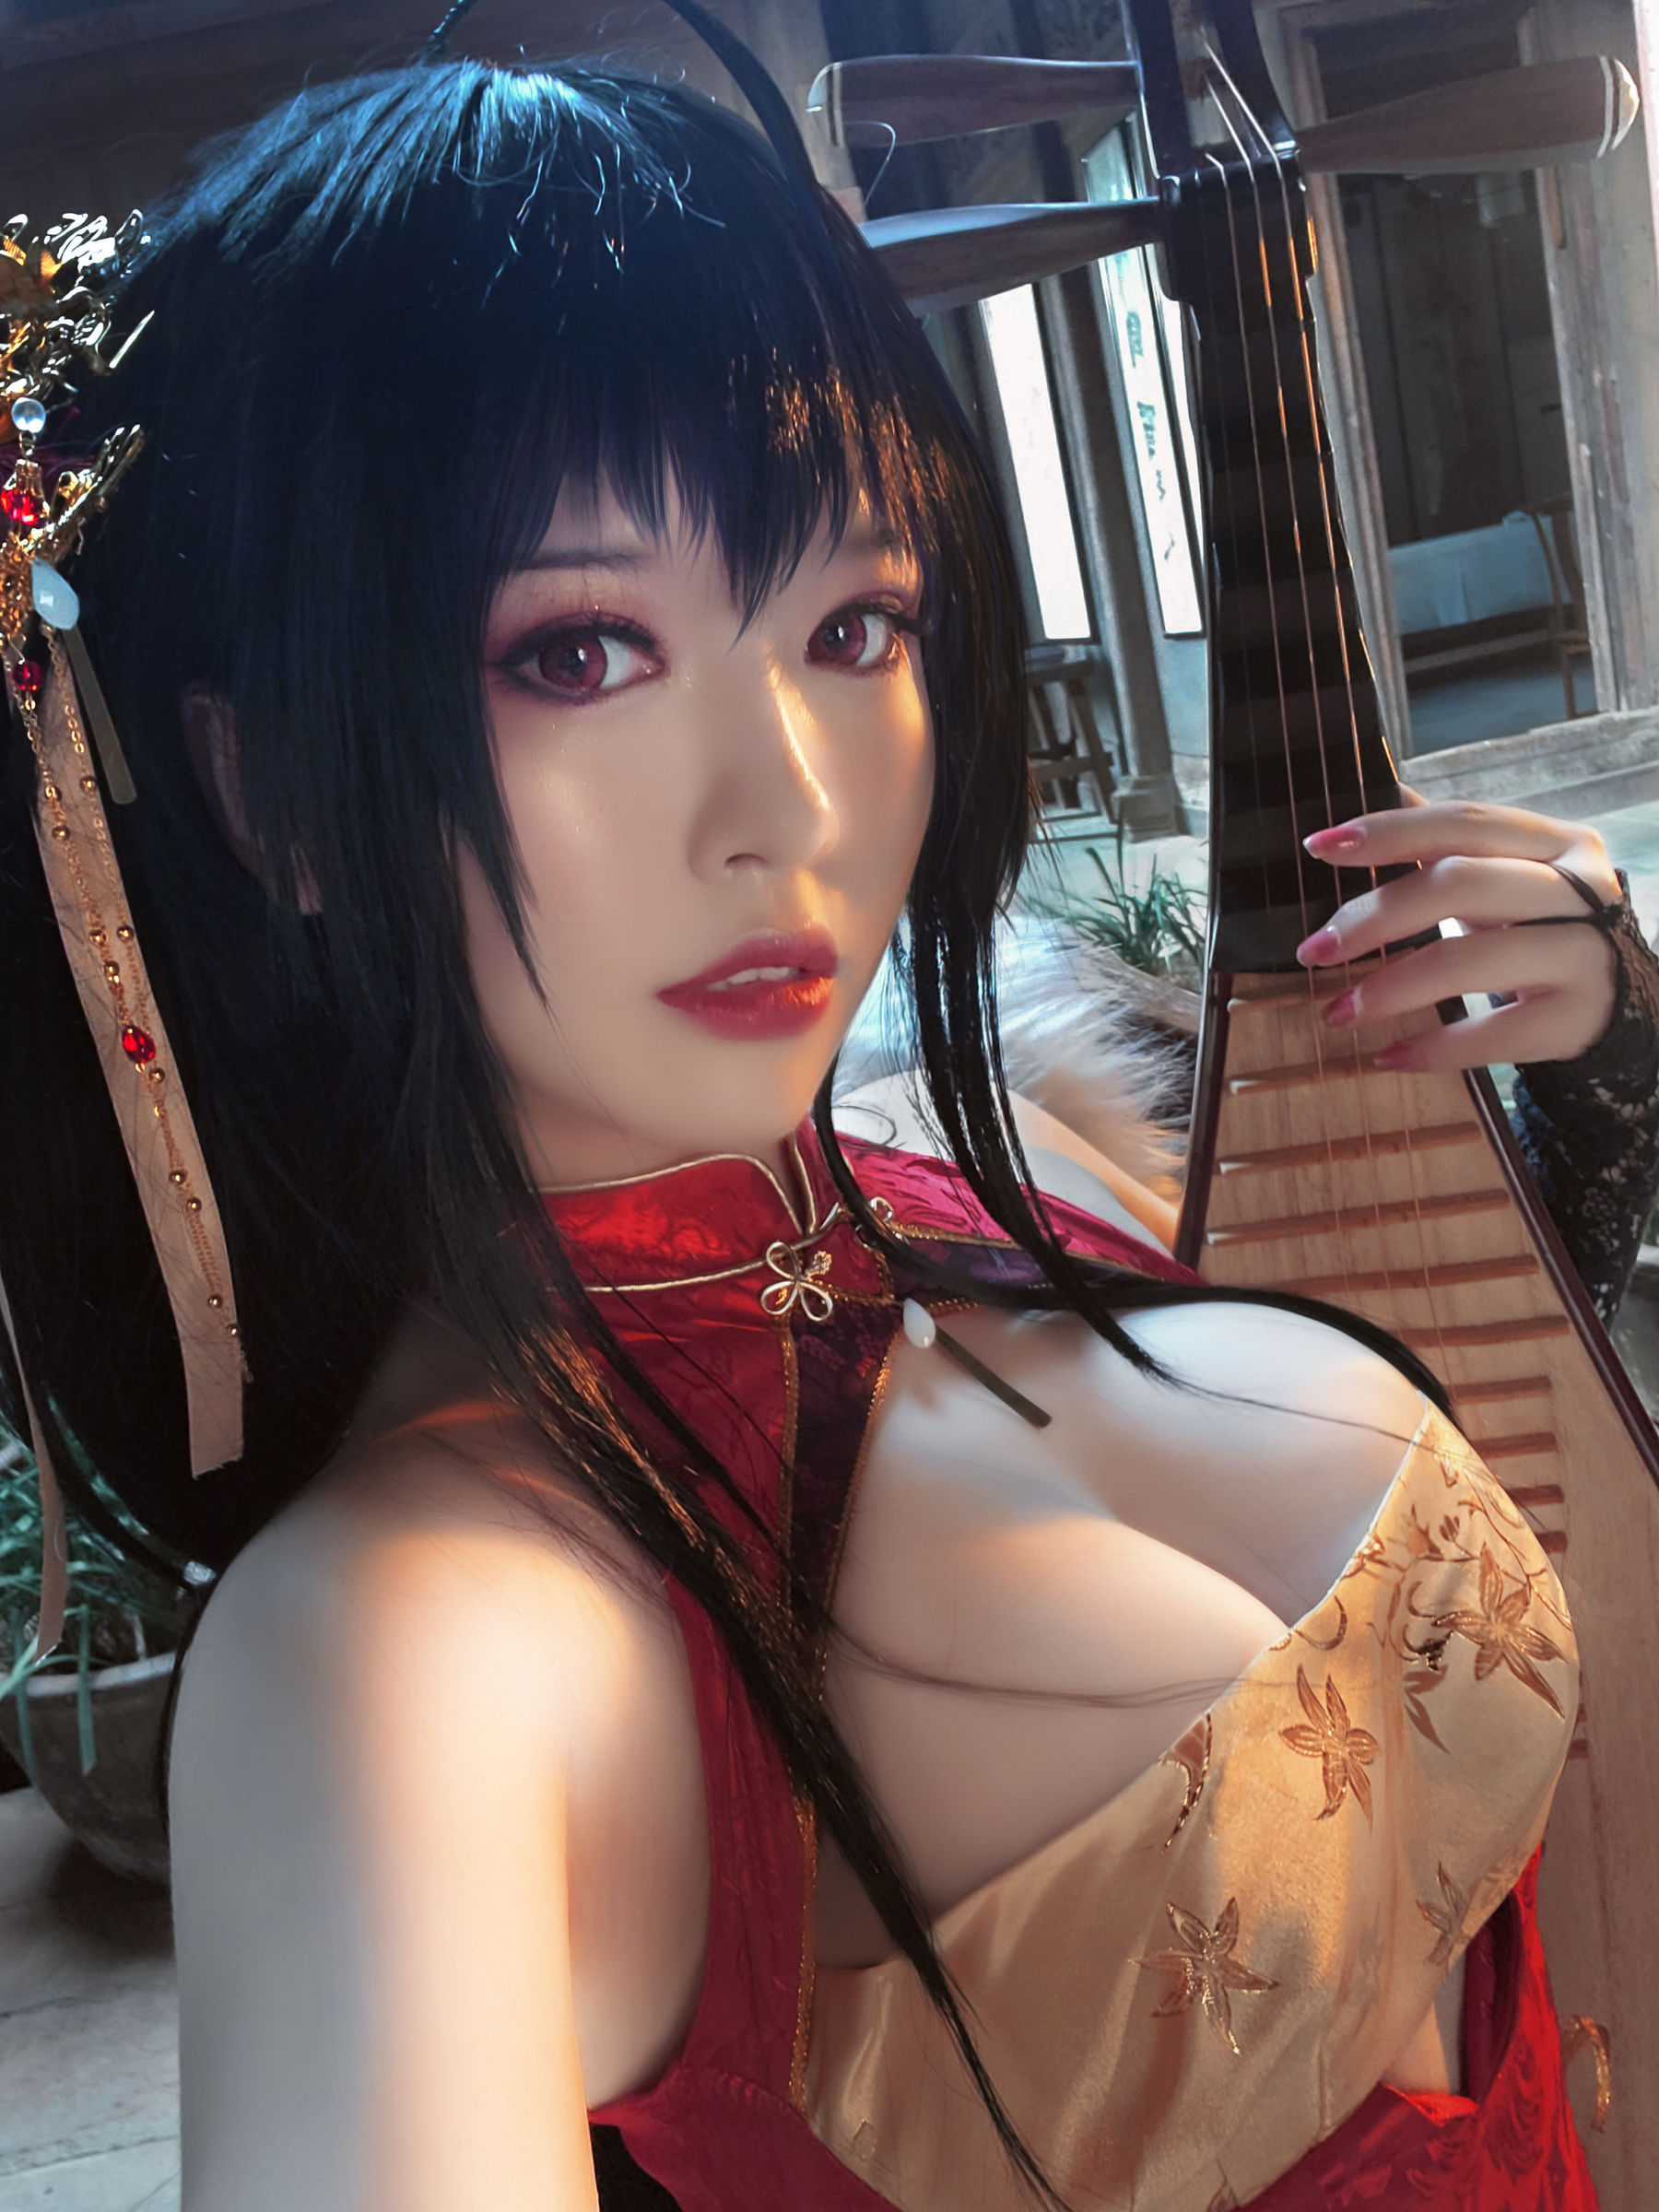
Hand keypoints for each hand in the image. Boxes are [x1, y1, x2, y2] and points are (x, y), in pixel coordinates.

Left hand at [1294, 792, 1621, 1072]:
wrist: (1618, 1004)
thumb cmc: (1541, 929)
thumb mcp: (1504, 875)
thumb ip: (1448, 839)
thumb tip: (1381, 786)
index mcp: (1555, 841)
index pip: (1463, 822)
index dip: (1389, 830)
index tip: (1318, 847)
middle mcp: (1580, 889)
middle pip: (1461, 884)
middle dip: (1376, 916)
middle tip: (1314, 950)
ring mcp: (1585, 953)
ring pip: (1470, 960)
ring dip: (1390, 987)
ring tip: (1337, 1011)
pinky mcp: (1578, 1018)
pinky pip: (1493, 1033)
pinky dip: (1433, 1047)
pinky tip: (1386, 1056)